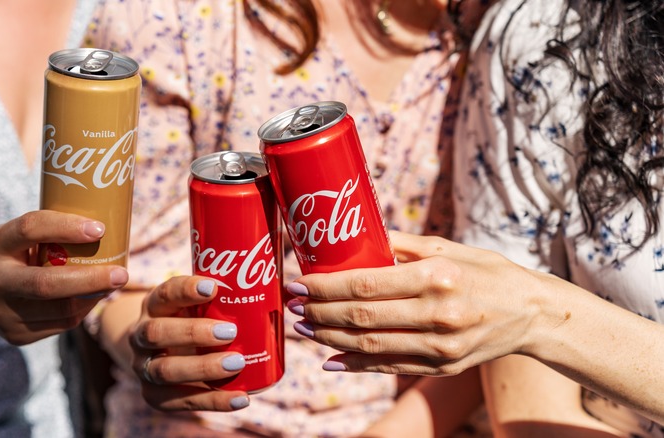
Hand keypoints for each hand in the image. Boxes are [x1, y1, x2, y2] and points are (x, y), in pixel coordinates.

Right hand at [0, 210, 128, 344]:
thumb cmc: (15, 256)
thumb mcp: (20, 239)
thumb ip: (52, 234)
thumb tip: (111, 227)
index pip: (30, 229)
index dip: (66, 227)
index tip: (100, 229)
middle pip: (46, 283)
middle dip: (90, 280)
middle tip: (122, 274)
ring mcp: (1, 312)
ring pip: (60, 309)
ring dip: (93, 297)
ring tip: (111, 284)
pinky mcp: (14, 335)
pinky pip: (61, 325)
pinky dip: (82, 310)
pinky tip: (91, 298)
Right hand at [128, 276, 250, 411]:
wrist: (153, 351)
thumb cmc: (187, 321)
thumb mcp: (193, 305)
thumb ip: (223, 299)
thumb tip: (282, 295)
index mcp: (154, 305)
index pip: (165, 294)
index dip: (186, 290)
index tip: (214, 287)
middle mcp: (141, 335)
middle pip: (157, 333)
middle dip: (194, 332)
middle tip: (230, 331)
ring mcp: (144, 367)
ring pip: (165, 370)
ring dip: (203, 368)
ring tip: (237, 363)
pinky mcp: (153, 395)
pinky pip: (180, 401)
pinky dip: (213, 400)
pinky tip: (241, 398)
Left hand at [286, 232, 550, 375]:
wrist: (533, 314)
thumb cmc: (487, 272)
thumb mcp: (450, 247)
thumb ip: (404, 245)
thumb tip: (358, 235)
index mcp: (437, 277)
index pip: (367, 284)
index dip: (325, 286)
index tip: (298, 280)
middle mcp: (438, 315)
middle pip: (361, 317)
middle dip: (318, 311)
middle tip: (290, 304)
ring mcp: (440, 347)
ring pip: (370, 346)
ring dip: (329, 338)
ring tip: (302, 326)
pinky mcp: (442, 367)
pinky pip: (389, 368)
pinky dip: (356, 364)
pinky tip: (331, 357)